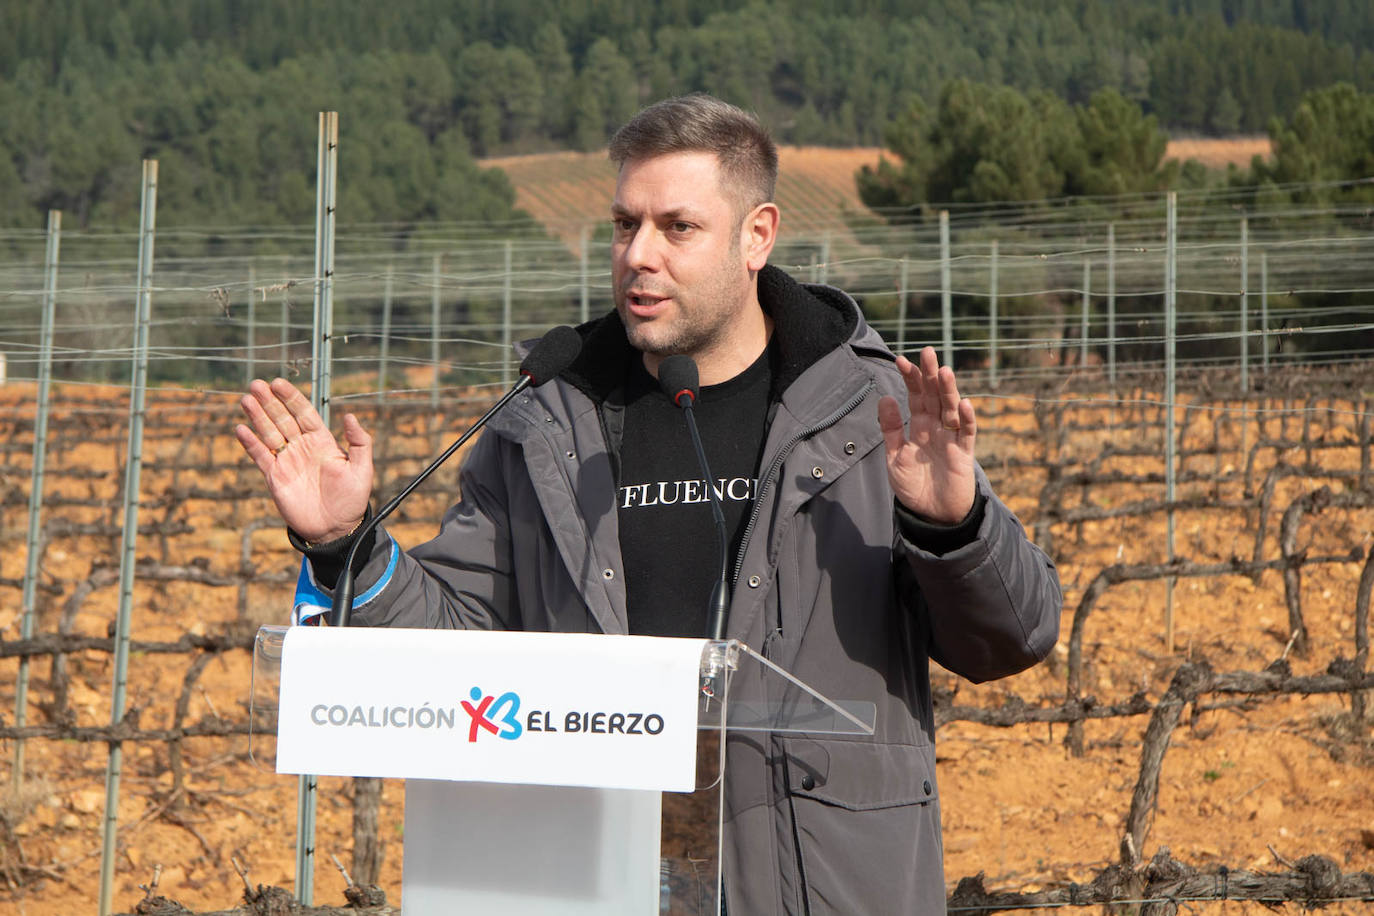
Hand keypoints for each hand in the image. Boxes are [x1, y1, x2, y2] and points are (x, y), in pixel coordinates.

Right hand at [234, 378, 372, 542]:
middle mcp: (302, 447)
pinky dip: (251, 443)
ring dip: (257, 417)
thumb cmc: (352, 499)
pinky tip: (241, 429)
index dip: (291, 398)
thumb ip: (359, 442)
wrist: (335, 528)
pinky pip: (261, 456)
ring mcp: (287, 460)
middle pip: (282, 419)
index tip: (278, 383)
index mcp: (322, 441)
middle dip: (270, 402)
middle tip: (256, 384)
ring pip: (269, 433)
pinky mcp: (275, 477)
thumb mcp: (362, 469)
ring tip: (246, 399)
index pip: (304, 413)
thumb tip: (350, 416)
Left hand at [877, 347, 976, 523]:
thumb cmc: (913, 487)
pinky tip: (962, 404)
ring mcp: (951, 438)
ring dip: (948, 390)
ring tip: (943, 371)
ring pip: (951, 409)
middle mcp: (936, 428)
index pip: (915, 396)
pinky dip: (966, 419)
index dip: (910, 379)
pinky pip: (967, 432)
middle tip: (927, 351)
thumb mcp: (894, 458)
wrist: (932, 515)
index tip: (900, 360)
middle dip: (930, 374)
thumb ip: (890, 430)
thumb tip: (885, 398)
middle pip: (934, 396)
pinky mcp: (964, 453)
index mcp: (918, 426)